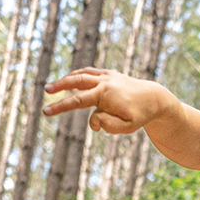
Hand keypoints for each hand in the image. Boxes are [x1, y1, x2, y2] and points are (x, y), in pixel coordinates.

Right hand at [43, 68, 169, 135]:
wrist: (154, 98)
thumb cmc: (139, 115)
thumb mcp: (126, 127)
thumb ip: (108, 125)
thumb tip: (94, 120)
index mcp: (104, 94)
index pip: (77, 101)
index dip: (60, 106)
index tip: (46, 111)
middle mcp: (103, 82)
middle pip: (75, 82)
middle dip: (59, 87)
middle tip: (46, 91)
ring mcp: (106, 76)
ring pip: (81, 74)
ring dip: (66, 79)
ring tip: (54, 86)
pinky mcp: (110, 74)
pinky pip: (90, 72)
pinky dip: (79, 75)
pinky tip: (71, 80)